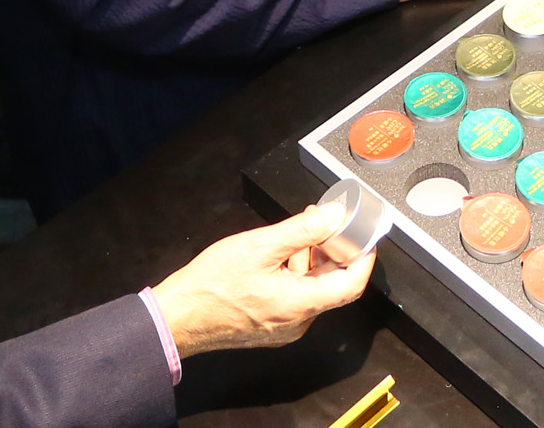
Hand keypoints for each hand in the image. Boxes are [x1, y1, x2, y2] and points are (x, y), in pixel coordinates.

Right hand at [152, 203, 373, 357]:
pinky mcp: (271, 324)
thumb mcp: (260, 246)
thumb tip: (334, 216)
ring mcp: (284, 326)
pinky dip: (295, 271)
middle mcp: (297, 321)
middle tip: (327, 221)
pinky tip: (282, 251)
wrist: (179, 316)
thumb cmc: (212, 285)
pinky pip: (295, 296)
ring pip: (311, 288)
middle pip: (331, 284)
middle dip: (333, 250)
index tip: (364, 235)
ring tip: (301, 229)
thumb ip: (302, 231)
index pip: (351, 285)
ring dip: (312, 258)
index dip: (363, 257)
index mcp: (300, 305)